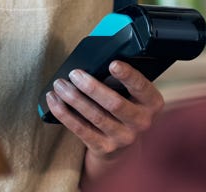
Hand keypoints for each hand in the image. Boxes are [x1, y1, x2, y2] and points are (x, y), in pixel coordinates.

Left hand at [42, 60, 164, 178]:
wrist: (124, 145)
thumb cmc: (125, 106)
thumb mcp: (133, 94)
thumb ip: (122, 79)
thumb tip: (95, 58)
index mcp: (152, 103)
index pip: (142, 87)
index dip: (128, 75)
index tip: (112, 63)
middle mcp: (141, 122)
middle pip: (114, 103)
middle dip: (91, 87)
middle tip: (74, 73)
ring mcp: (123, 138)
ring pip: (95, 116)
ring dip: (73, 98)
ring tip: (59, 84)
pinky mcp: (105, 148)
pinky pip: (81, 130)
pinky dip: (64, 114)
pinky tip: (54, 101)